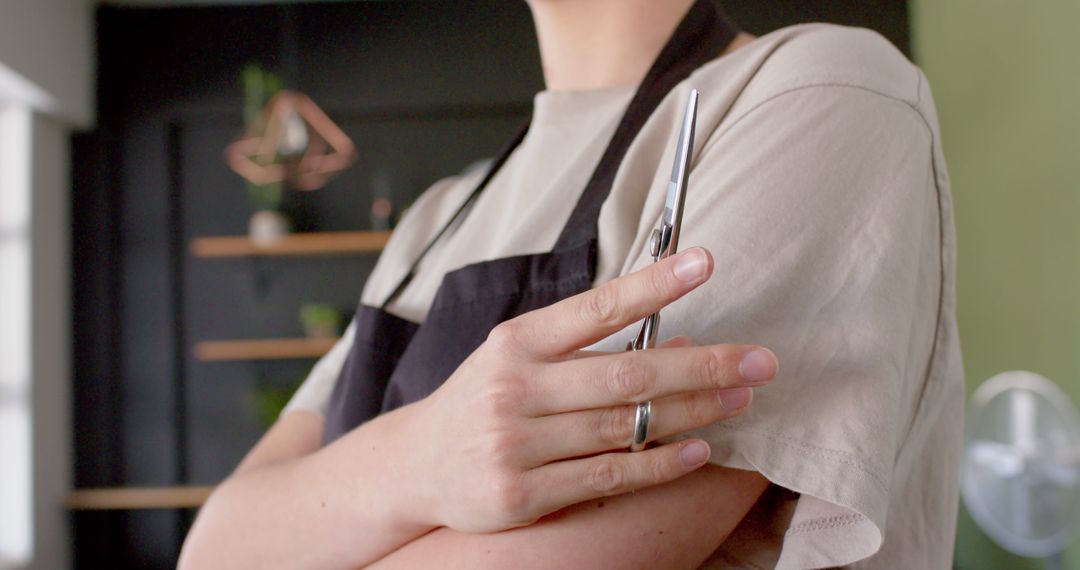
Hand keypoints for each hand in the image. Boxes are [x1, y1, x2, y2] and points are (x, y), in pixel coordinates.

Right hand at [403, 247, 777, 532]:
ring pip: (625, 427)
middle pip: (627, 374)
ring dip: (693, 413)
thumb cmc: (483, 399)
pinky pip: (609, 478)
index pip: (597, 307)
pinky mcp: (520, 495)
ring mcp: (515, 443)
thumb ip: (586, 348)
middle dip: (702, 365)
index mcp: (517, 342)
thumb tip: (676, 337)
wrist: (417, 464)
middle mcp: (514, 388)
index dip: (654, 284)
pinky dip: (660, 465)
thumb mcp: (519, 358)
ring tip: (741, 400)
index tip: (704, 262)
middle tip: (760, 361)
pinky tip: (699, 450)